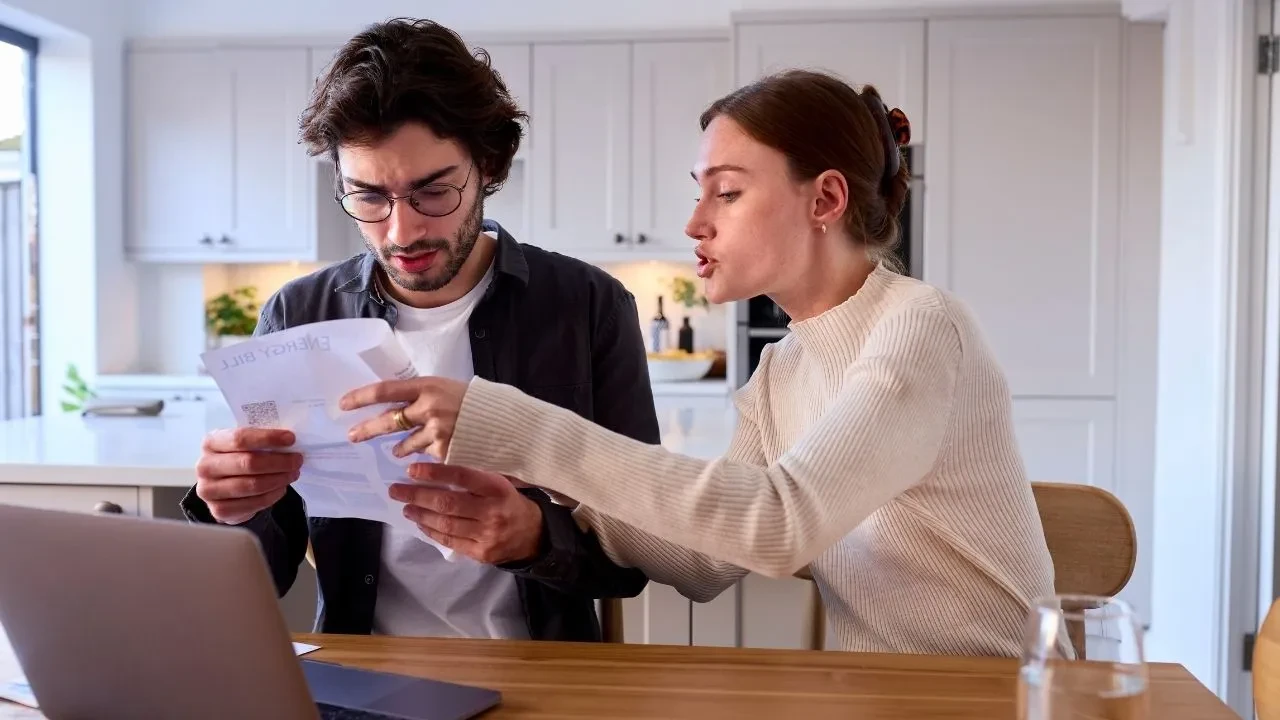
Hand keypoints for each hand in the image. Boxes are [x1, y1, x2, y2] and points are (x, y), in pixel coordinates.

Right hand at [195, 428, 302, 524]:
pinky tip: (281, 488)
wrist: (223, 487)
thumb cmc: (237, 459)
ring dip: (279, 479)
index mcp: (210, 443)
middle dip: (279, 461)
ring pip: (253, 485)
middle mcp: (205, 466)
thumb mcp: (243, 444)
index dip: (268, 438)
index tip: (290, 438)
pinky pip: (253, 503)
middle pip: (249, 463)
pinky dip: (273, 496)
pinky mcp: (219, 510)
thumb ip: (259, 440)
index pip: (240, 438)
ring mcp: (209, 490)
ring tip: (293, 474)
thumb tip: (288, 440)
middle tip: (297, 460)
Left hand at [341, 377, 467, 458]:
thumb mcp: (444, 387)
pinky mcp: (443, 450)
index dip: (361, 397)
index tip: (344, 404)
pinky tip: (428, 452)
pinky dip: (422, 454)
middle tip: (352, 436)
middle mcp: (428, 408)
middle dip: (367, 429)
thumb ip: (420, 395)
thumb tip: (391, 404)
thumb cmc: (473, 401)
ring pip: (404, 444)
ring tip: (395, 450)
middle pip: (388, 421)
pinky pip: (423, 454)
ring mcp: (435, 431)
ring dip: (398, 448)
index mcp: (427, 386)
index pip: (385, 391)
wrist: (503, 421)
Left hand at [389, 463, 542, 564]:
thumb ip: (475, 477)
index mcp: (497, 489)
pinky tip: (420, 523)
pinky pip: (450, 541)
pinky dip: (431, 531)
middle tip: (396, 490)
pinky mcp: (480, 552)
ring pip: (445, 524)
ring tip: (406, 507)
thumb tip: (437, 469)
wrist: (533, 535)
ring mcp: (485, 535)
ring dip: (420, 514)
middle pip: (447, 503)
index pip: (461, 478)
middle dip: (417, 496)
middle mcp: (491, 512)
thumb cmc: (510, 502)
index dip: (434, 473)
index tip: (412, 469)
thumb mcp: (500, 483)